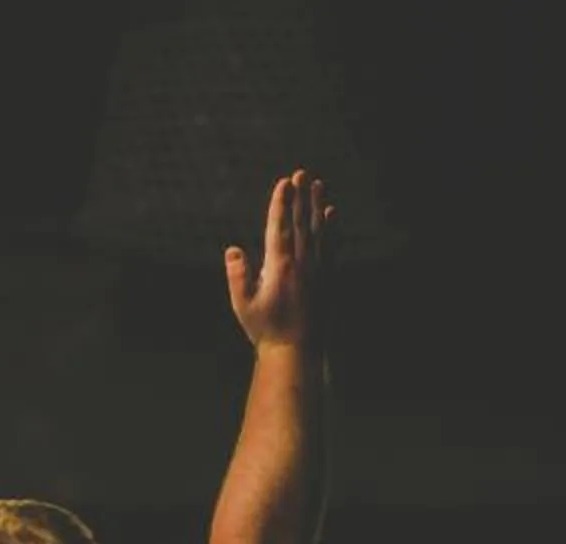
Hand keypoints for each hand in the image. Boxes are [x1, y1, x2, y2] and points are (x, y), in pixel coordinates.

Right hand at [226, 172, 330, 351]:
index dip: (281, 203)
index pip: (280, 227)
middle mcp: (302, 262)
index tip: (283, 183)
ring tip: (317, 184)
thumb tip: (233, 250)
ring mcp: (318, 267)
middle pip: (301, 222)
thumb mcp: (243, 306)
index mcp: (280, 267)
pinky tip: (331, 214)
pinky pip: (331, 244)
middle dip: (300, 196)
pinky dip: (331, 227)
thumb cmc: (266, 329)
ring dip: (317, 205)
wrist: (298, 348)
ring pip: (319, 229)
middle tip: (300, 173)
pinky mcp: (327, 275)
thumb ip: (238, 276)